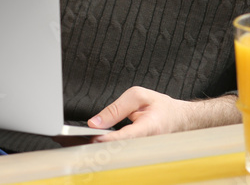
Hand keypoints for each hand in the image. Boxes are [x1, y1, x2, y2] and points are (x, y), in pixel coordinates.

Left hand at [87, 86, 239, 142]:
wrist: (179, 119)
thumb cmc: (161, 107)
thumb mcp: (139, 96)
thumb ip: (117, 108)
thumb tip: (95, 122)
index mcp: (149, 127)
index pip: (125, 137)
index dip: (107, 139)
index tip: (92, 138)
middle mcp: (145, 143)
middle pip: (115, 149)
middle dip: (93, 145)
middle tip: (70, 140)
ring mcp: (141, 151)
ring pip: (113, 153)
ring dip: (93, 148)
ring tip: (72, 141)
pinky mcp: (135, 153)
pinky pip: (115, 153)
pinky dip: (100, 148)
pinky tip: (85, 143)